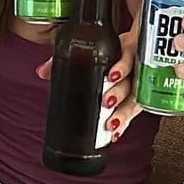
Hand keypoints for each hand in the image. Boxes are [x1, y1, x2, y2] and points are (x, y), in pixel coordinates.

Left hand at [35, 28, 142, 143]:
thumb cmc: (113, 51)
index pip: (128, 57)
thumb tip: (42, 72)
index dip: (121, 67)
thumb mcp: (92, 51)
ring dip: (124, 114)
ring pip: (135, 100)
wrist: (133, 49)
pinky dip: (124, 124)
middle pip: (131, 82)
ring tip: (112, 125)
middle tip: (106, 102)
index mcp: (127, 52)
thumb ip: (68, 59)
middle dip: (119, 94)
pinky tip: (114, 134)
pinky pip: (133, 113)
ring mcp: (140, 86)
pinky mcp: (139, 99)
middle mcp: (137, 69)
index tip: (110, 77)